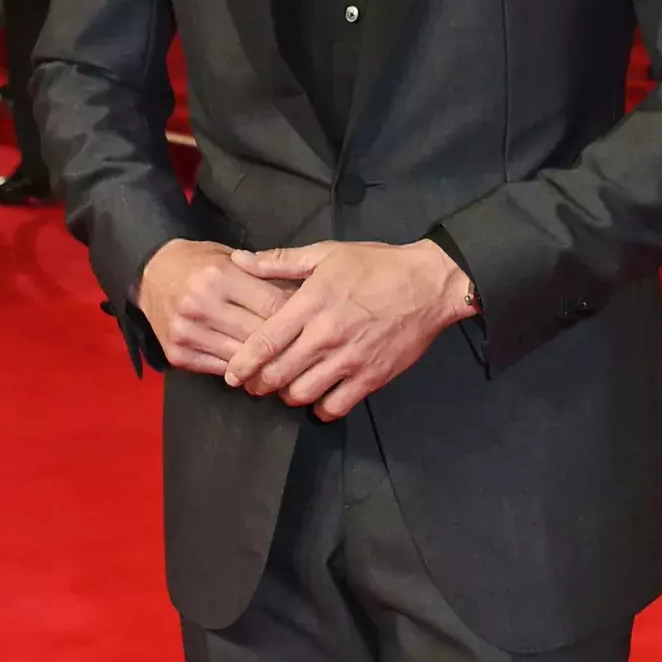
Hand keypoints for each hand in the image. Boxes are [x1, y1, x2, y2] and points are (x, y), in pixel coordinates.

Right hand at [135, 239, 295, 374]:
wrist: (151, 274)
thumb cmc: (200, 262)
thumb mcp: (231, 257)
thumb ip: (264, 276)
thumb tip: (303, 299)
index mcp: (219, 275)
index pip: (272, 305)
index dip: (297, 316)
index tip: (312, 322)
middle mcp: (200, 304)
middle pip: (259, 335)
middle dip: (286, 343)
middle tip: (307, 348)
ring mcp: (186, 332)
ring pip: (241, 358)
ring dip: (266, 363)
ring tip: (288, 363)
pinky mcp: (177, 354)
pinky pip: (220, 370)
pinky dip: (241, 370)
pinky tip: (256, 369)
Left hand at [224, 238, 472, 421]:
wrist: (429, 283)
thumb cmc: (376, 265)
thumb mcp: (326, 253)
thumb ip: (280, 261)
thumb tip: (240, 259)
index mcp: (311, 304)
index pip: (264, 343)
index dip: (242, 364)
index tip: (233, 374)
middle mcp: (326, 336)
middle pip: (277, 375)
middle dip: (260, 384)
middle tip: (256, 382)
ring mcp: (349, 360)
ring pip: (302, 394)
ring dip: (288, 395)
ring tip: (287, 386)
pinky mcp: (371, 377)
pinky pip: (335, 406)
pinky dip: (321, 407)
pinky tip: (319, 396)